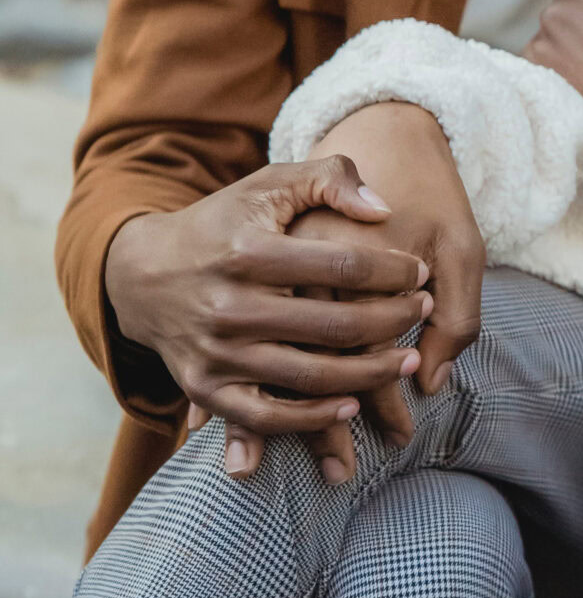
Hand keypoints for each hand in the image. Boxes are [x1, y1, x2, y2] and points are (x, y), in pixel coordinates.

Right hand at [216, 101, 487, 483]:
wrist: (142, 275)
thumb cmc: (222, 224)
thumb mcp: (268, 185)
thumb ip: (329, 179)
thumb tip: (383, 210)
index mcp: (248, 251)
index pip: (342, 264)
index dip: (393, 270)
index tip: (420, 271)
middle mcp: (230, 306)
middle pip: (334, 324)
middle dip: (393, 320)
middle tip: (424, 310)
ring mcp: (217, 353)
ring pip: (309, 376)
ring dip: (369, 374)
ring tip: (407, 359)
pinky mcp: (205, 389)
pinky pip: (267, 417)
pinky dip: (312, 418)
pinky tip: (352, 404)